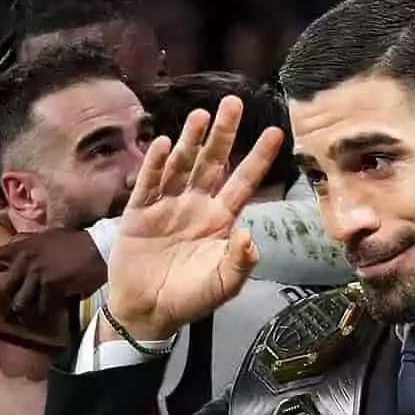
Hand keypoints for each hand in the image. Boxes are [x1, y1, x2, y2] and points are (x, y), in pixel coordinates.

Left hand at [0, 229, 105, 328]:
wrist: (98, 246)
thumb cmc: (74, 242)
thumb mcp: (44, 239)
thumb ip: (26, 249)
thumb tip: (14, 264)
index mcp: (19, 246)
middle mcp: (24, 259)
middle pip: (1, 290)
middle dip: (2, 306)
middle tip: (7, 314)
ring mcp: (38, 273)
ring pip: (20, 304)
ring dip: (24, 315)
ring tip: (30, 319)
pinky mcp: (53, 286)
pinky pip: (42, 308)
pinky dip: (45, 316)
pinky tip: (49, 317)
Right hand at [107, 95, 284, 339]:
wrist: (149, 312)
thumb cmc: (190, 298)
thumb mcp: (223, 284)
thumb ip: (240, 262)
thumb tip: (250, 237)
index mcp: (220, 220)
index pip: (243, 182)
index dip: (258, 158)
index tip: (275, 132)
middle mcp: (196, 205)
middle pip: (213, 163)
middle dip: (224, 134)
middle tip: (233, 103)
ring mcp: (168, 206)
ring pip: (181, 166)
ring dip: (190, 140)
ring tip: (201, 116)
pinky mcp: (140, 213)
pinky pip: (149, 184)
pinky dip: (155, 164)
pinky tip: (162, 143)